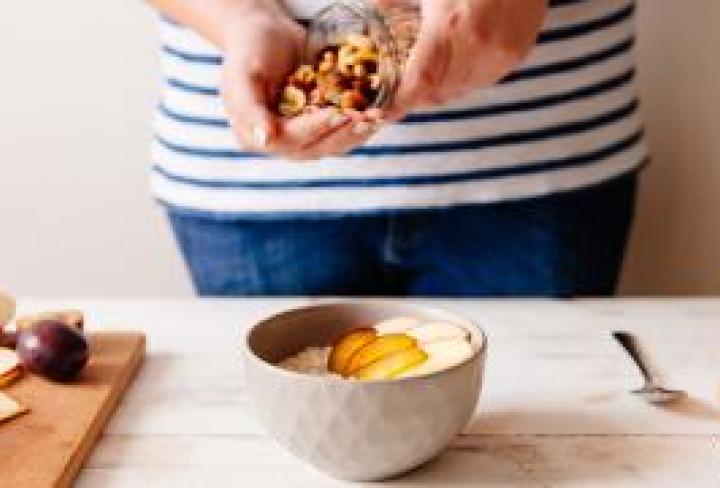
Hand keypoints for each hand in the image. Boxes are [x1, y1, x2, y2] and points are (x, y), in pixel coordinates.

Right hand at [220, 5, 380, 159]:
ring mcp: (301, 136)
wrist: (265, 32)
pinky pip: (341, 130)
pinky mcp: (319, 126)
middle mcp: (278, 143)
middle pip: (314, 147)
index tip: (335, 113)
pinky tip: (377, 113)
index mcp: (254, 136)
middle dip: (341, 133)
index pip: (288, 139)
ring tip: (375, 118)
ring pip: (331, 143)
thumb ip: (249, 108)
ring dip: (355, 132)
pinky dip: (359, 123)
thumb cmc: (249, 49)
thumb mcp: (243, 74)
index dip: (313, 129)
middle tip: (365, 118)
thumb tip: (265, 141)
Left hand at [379, 0, 546, 118]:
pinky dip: (462, 81)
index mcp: (449, 27)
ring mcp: (500, 55)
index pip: (418, 83)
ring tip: (423, 78)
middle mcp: (477, 48)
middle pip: (436, 94)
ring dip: (438, 91)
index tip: (378, 113)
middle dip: (413, 97)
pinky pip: (482, 82)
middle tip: (396, 90)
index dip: (397, 104)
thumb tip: (373, 6)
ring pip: (459, 92)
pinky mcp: (516, 55)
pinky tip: (454, 66)